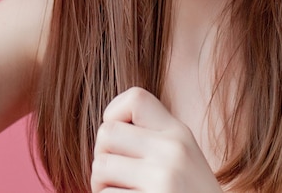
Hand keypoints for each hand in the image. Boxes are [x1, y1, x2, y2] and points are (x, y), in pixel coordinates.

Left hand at [91, 87, 222, 192]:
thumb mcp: (182, 158)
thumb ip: (153, 137)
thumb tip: (107, 126)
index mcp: (179, 134)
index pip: (135, 98)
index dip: (114, 113)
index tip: (119, 140)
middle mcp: (173, 150)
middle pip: (107, 134)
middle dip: (102, 157)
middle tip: (116, 177)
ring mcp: (163, 179)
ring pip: (100, 168)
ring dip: (102, 187)